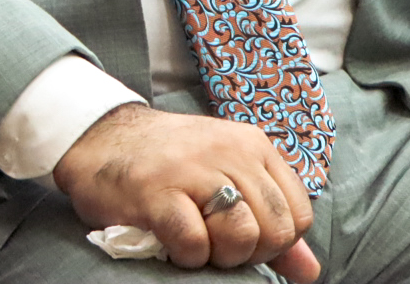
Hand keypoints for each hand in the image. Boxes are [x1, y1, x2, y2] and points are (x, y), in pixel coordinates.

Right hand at [52, 102, 319, 278]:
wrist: (101, 138)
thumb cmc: (168, 164)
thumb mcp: (227, 177)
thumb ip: (270, 220)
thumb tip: (309, 271)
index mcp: (253, 146)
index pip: (298, 215)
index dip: (274, 242)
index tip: (240, 235)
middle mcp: (229, 152)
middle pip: (274, 230)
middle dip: (248, 252)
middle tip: (213, 240)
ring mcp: (193, 170)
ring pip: (242, 236)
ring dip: (218, 254)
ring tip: (192, 237)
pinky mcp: (157, 192)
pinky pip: (195, 243)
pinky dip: (186, 254)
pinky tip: (169, 238)